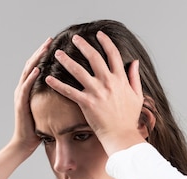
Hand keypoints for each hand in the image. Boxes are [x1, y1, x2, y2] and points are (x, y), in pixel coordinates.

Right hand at [10, 37, 52, 153]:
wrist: (25, 144)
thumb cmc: (39, 129)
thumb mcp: (49, 109)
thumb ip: (54, 98)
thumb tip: (71, 91)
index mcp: (31, 89)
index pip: (38, 66)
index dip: (45, 54)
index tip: (56, 43)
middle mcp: (23, 88)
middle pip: (32, 64)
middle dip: (41, 51)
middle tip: (50, 39)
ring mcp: (20, 95)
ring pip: (27, 72)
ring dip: (36, 59)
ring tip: (44, 48)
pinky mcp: (20, 104)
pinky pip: (25, 87)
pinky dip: (31, 77)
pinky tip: (38, 69)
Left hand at [45, 31, 145, 153]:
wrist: (122, 136)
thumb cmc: (129, 118)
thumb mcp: (137, 95)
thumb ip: (135, 77)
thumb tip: (134, 62)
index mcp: (120, 79)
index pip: (113, 54)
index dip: (106, 42)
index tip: (99, 34)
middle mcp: (108, 82)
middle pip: (94, 57)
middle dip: (83, 45)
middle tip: (74, 38)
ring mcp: (97, 92)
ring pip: (78, 71)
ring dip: (66, 60)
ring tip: (57, 54)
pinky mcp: (87, 103)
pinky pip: (69, 91)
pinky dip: (58, 84)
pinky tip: (48, 78)